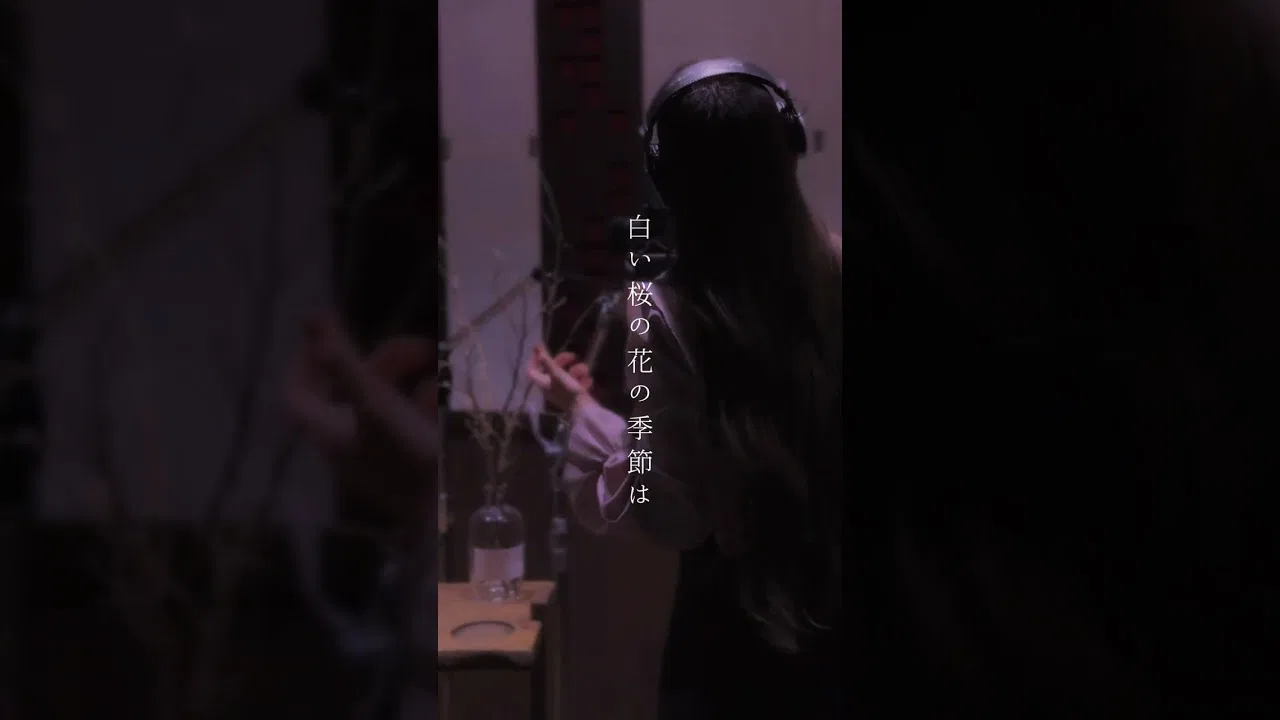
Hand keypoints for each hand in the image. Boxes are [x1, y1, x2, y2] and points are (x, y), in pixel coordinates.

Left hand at [285, 314, 437, 520]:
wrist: (455, 512)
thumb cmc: (410, 458)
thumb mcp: (377, 404)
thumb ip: (345, 362)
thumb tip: (311, 318)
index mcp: (331, 432)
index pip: (297, 395)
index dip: (305, 363)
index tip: (328, 335)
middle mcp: (349, 444)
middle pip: (350, 392)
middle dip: (382, 361)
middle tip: (421, 347)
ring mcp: (379, 455)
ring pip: (384, 403)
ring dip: (408, 377)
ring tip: (439, 365)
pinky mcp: (409, 462)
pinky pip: (410, 421)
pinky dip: (425, 401)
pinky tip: (445, 394)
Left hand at [527, 344, 593, 411]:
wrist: (584, 411)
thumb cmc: (567, 392)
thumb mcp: (557, 374)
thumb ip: (547, 361)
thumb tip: (536, 346)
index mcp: (543, 382)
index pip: (532, 370)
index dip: (534, 360)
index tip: (541, 351)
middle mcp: (551, 386)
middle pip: (552, 368)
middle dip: (563, 360)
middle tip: (573, 356)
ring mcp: (563, 389)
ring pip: (568, 373)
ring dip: (578, 370)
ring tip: (584, 373)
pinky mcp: (574, 393)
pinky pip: (578, 381)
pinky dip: (583, 380)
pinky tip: (587, 382)